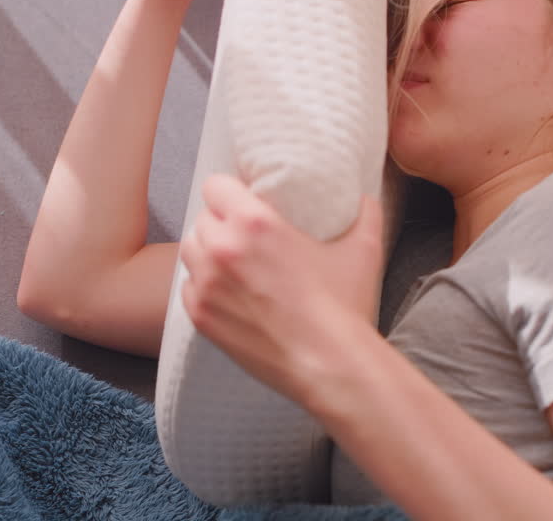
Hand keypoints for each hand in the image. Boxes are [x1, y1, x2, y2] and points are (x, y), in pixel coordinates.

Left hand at [177, 173, 386, 405]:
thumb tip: (363, 197)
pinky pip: (188, 288)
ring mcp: (207, 286)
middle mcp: (222, 249)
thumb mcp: (364, 247)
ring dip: (208, 252)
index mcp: (255, 223)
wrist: (331, 366)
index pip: (215, 186)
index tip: (244, 201)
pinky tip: (230, 294)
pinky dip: (204, 287)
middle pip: (203, 219)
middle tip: (245, 237)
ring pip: (191, 251)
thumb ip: (364, 211)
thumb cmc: (345, 307)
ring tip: (233, 264)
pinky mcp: (201, 318)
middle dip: (221, 224)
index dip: (230, 191)